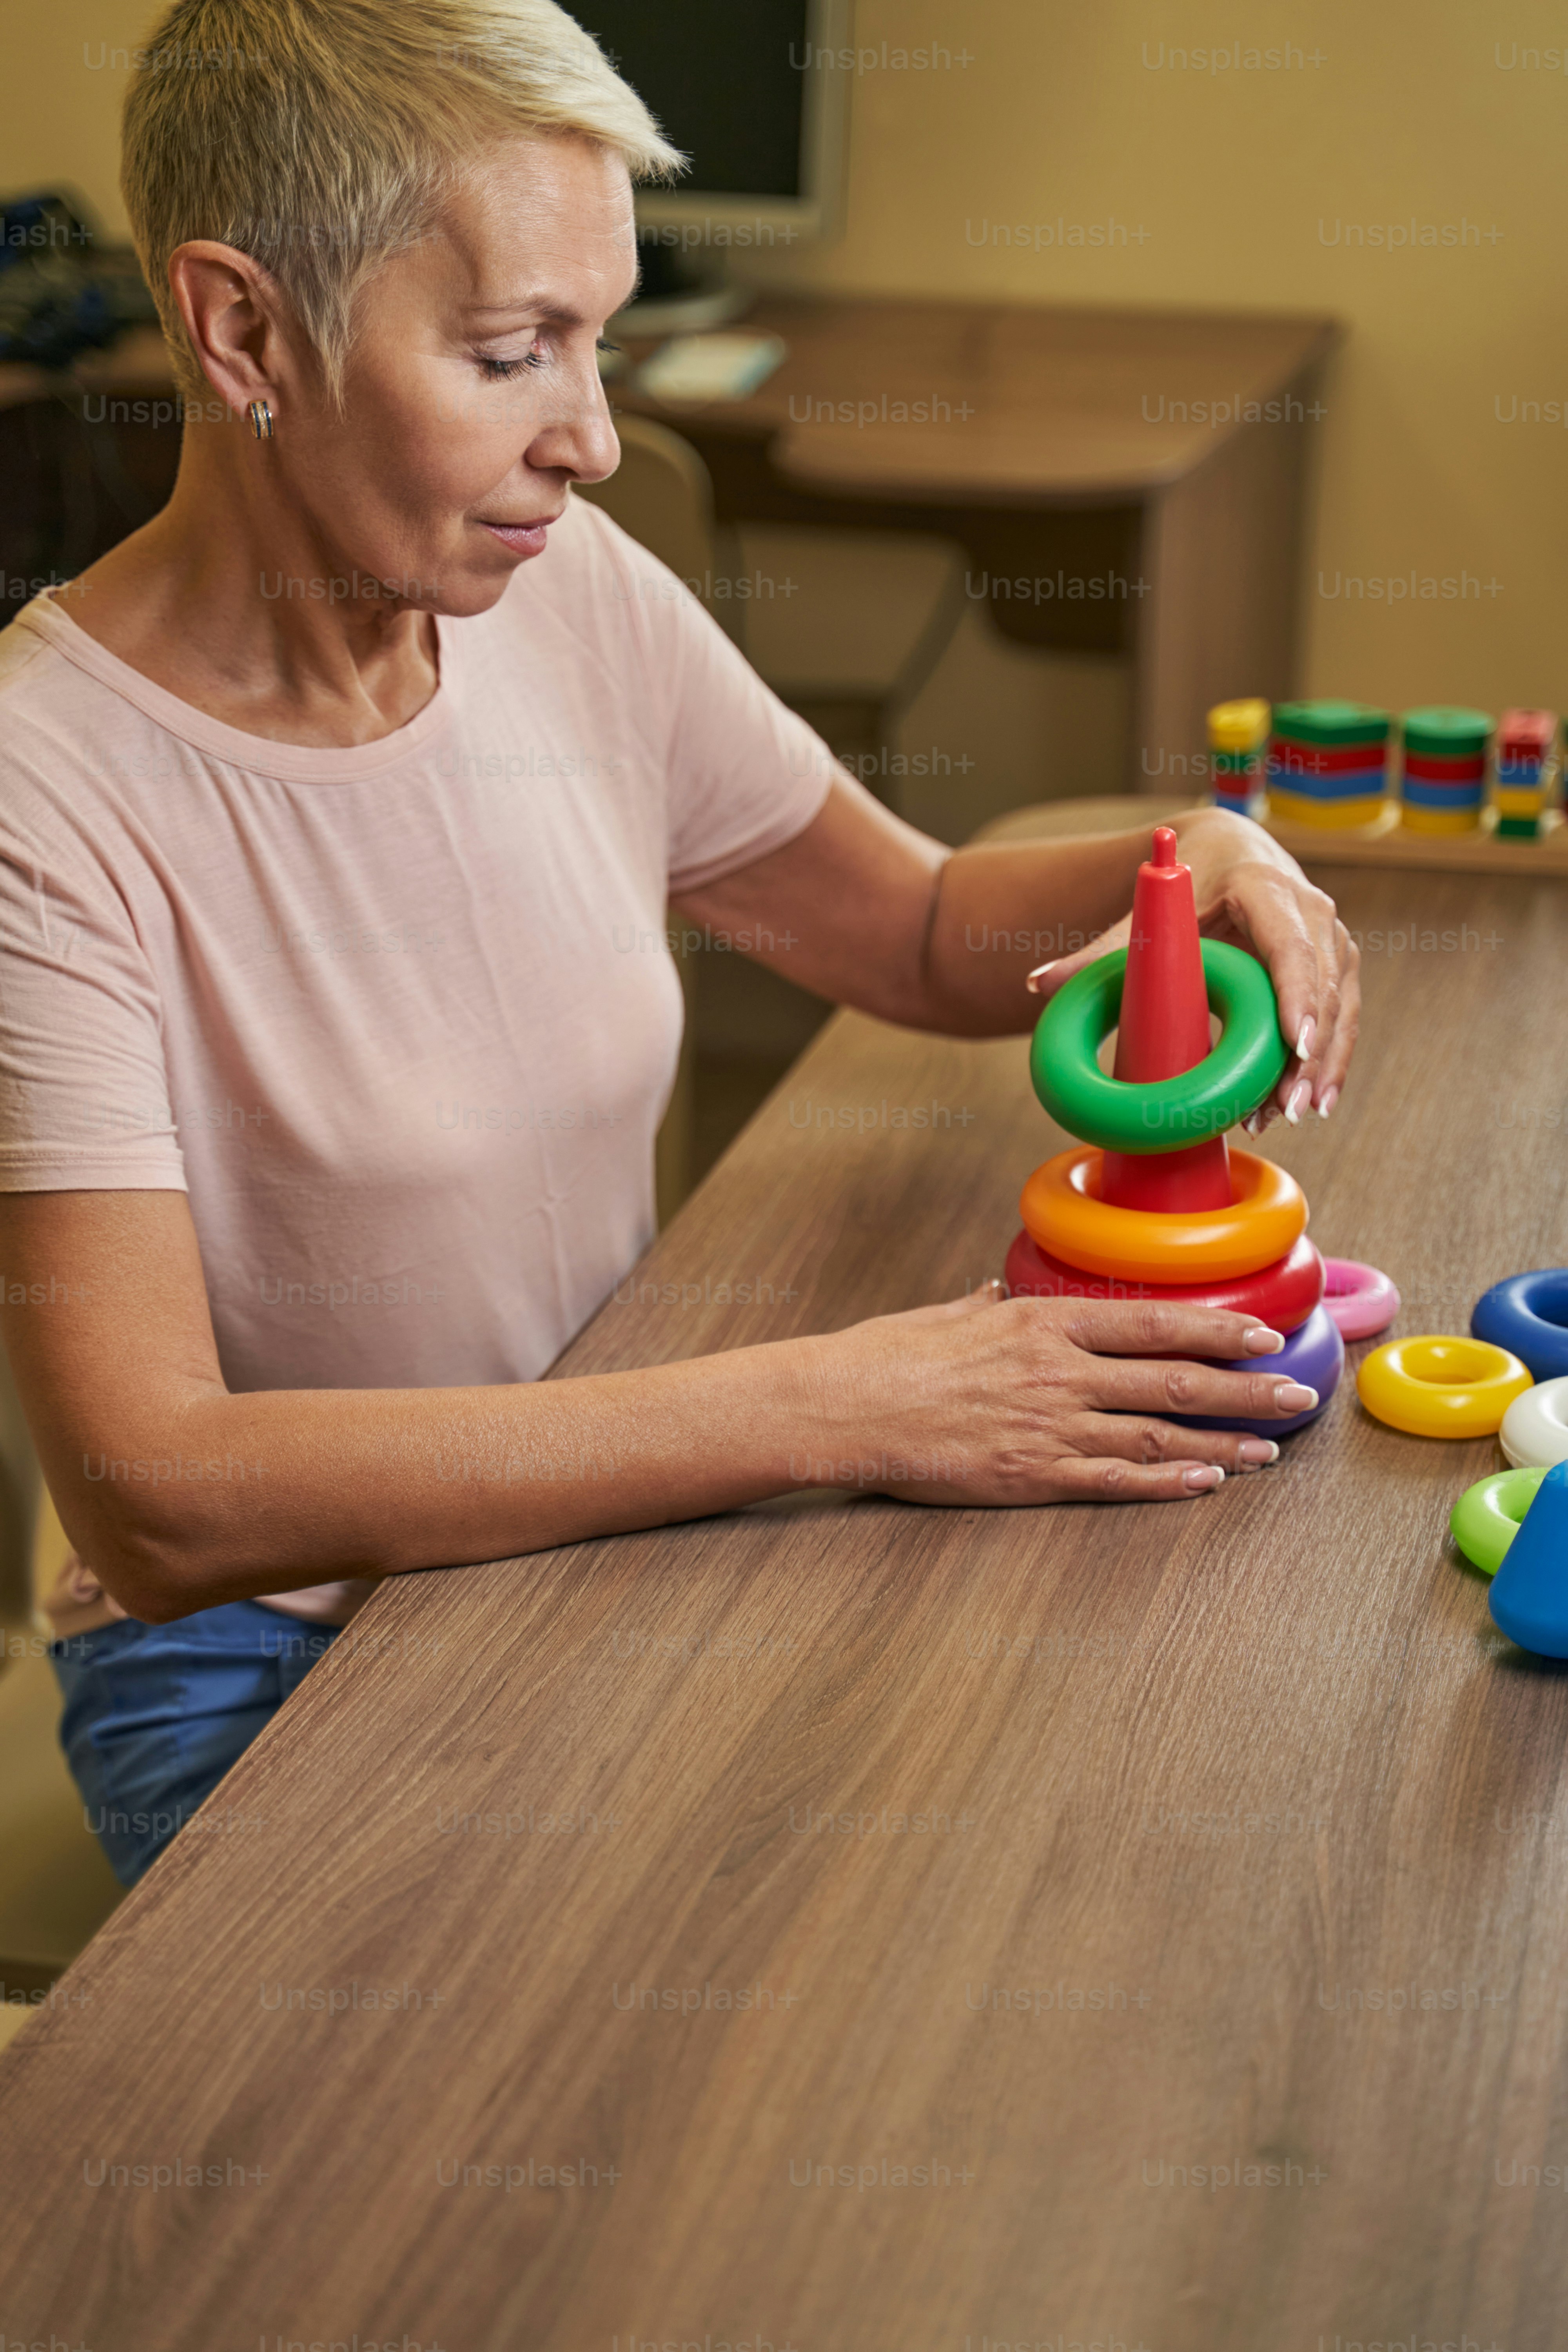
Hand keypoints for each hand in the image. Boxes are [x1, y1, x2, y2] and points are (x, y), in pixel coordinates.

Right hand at [808, 1284, 1319, 1504]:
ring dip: (1222, 1444)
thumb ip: (986, 1305)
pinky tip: (1206, 1485)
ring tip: (1269, 1450)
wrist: (842, 1405)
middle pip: (1174, 1380)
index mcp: (1043, 1323)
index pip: (1154, 1321)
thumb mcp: (945, 1315)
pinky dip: (1167, 1485)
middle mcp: (1059, 1372)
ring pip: (1158, 1436)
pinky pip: (1114, 1481)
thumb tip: (1000, 1290)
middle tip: (1298, 1395)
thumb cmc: (886, 1356)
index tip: (1264, 1333)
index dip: (1218, 1328)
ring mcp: (1049, 1425)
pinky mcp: (1030, 1474)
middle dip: (1245, 1389)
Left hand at [1026, 807, 1359, 1130]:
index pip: (1290, 944)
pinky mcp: (1339, 966)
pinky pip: (1344, 1017)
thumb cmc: (1190, 883)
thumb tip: (1036, 984)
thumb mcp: (1150, 910)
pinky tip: (1315, 1103)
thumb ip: (1099, 951)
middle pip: (1320, 985)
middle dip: (1308, 1052)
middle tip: (1285, 1107)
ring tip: (1293, 1115)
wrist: (1236, 853)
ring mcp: (1332, 938)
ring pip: (1339, 1007)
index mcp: (1264, 887)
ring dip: (1321, 1066)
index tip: (1294, 1041)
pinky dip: (1331, 1061)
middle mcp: (1311, 909)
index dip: (1297, 993)